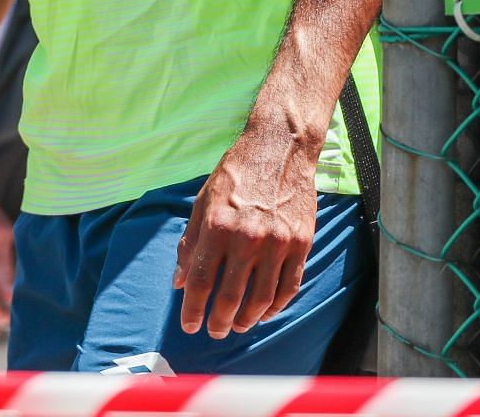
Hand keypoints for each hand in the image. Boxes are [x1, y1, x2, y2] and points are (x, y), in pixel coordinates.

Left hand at [172, 129, 319, 337]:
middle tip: (214, 332)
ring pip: (262, 298)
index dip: (192, 309)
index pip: (199, 280)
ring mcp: (277, 242)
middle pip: (230, 296)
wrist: (280, 147)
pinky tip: (265, 312)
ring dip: (247, 319)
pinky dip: (277, 306)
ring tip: (238, 326)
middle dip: (219, 321)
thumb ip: (189, 242)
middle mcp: (247, 237)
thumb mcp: (203, 201)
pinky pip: (289, 286)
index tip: (189, 325)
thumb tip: (178, 282)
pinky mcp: (301, 242)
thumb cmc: (235, 173)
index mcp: (217, 226)